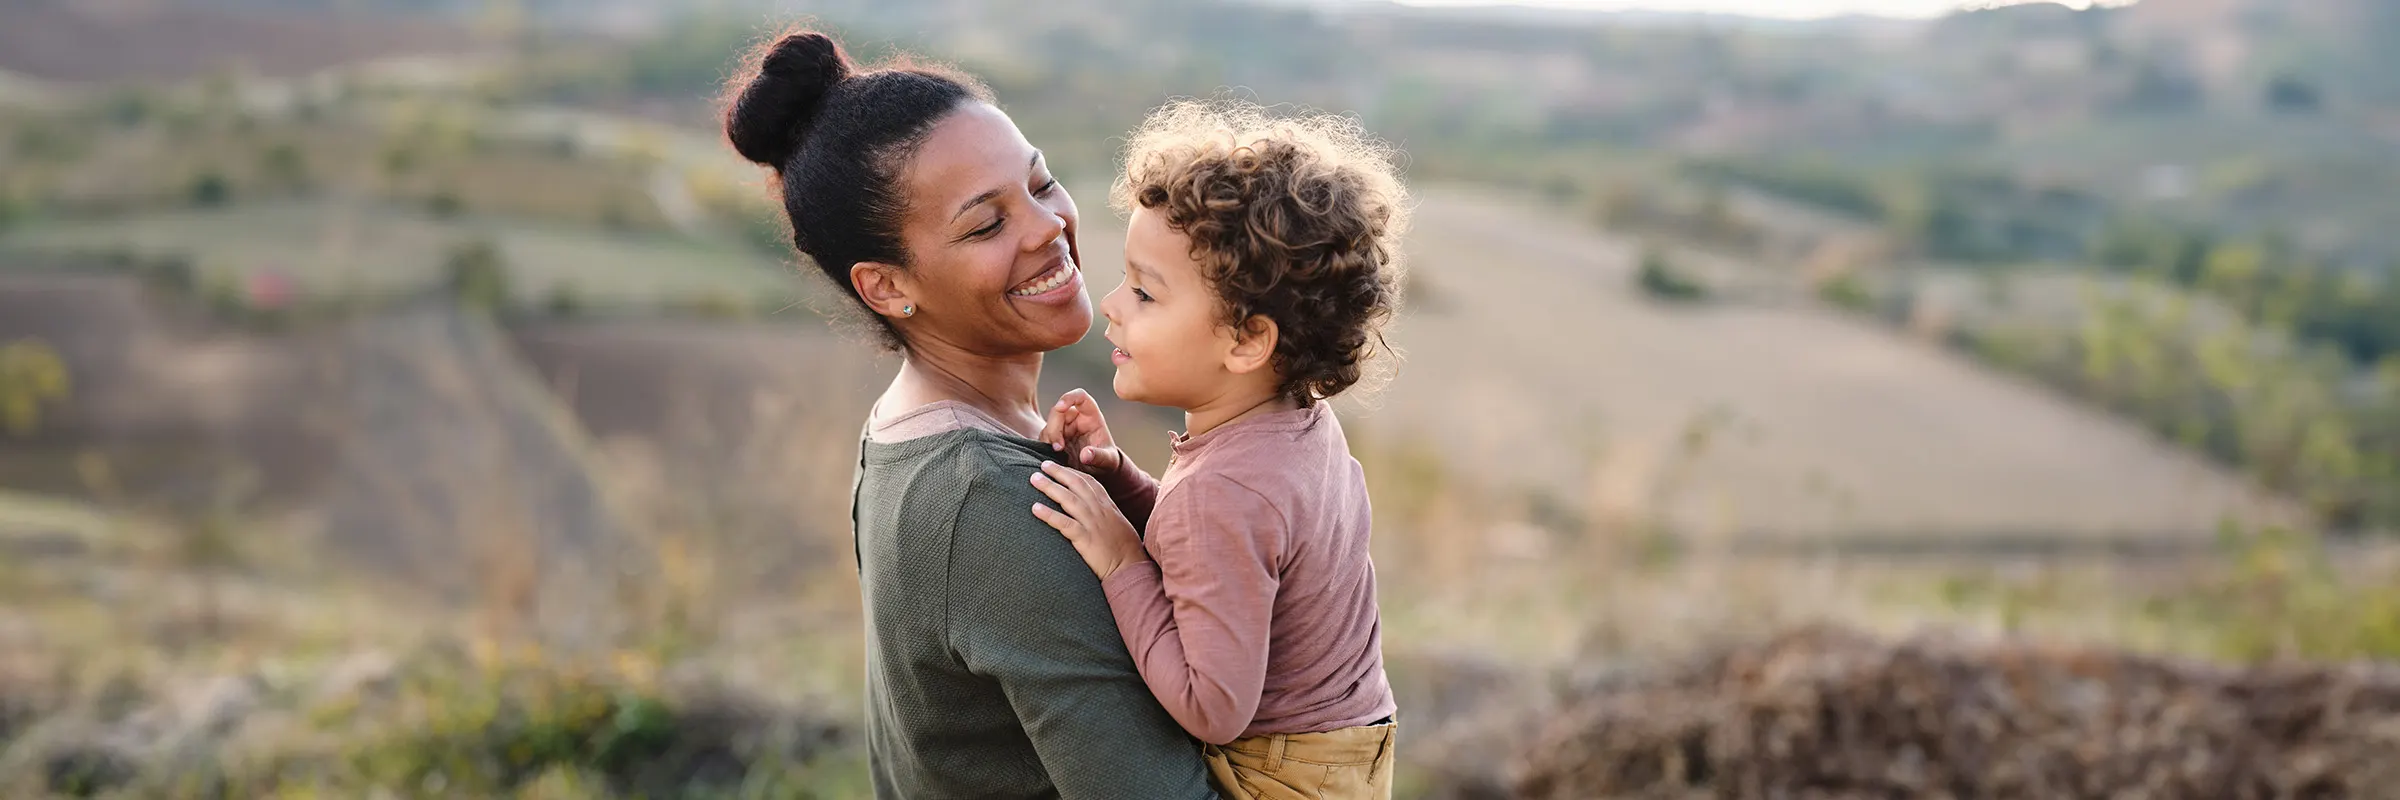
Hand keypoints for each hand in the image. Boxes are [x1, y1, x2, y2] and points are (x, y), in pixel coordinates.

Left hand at [1030, 461, 1146, 579]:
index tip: (1058, 467)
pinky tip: (1035, 508)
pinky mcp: (1085, 538)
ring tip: (1034, 479)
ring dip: (1049, 487)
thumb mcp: (1117, 525)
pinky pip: (1064, 523)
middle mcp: (1099, 510)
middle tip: (1042, 465)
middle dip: (1058, 472)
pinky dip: (1048, 514)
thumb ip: (1104, 514)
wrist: (1131, 568)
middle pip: (1076, 484)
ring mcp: (1092, 523)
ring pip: (1067, 499)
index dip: (1072, 472)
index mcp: (1107, 505)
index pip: (1088, 482)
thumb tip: (1090, 510)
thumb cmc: (1125, 549)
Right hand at [1038, 388, 1122, 475]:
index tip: (1060, 407)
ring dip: (1049, 438)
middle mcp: (1076, 417)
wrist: (1099, 470)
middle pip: (1058, 411)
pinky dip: (1045, 445)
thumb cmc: (1106, 460)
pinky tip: (1054, 456)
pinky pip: (1044, 437)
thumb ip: (1099, 456)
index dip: (1069, 398)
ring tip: (1058, 454)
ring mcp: (1064, 427)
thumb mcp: (1108, 460)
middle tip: (1058, 448)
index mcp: (1091, 416)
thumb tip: (1086, 454)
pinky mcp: (1055, 437)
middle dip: (1055, 428)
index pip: (1080, 396)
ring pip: (1049, 425)